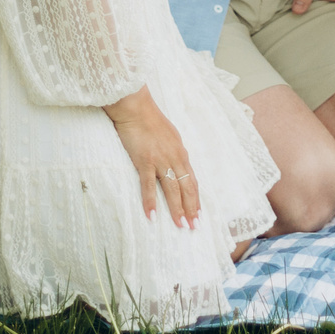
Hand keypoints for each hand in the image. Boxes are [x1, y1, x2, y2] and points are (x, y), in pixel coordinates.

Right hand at [106, 88, 200, 228]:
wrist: (135, 107)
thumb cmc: (150, 119)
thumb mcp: (169, 136)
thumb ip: (173, 151)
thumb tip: (176, 163)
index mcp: (181, 152)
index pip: (192, 180)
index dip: (195, 198)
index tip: (198, 213)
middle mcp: (175, 158)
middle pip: (187, 188)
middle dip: (191, 208)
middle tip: (194, 226)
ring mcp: (161, 160)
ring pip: (173, 190)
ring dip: (177, 209)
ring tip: (181, 226)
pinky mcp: (145, 161)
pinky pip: (149, 186)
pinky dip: (151, 202)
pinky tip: (152, 216)